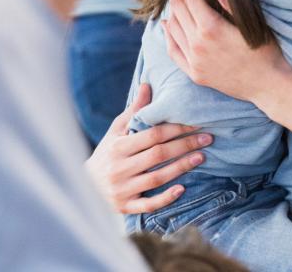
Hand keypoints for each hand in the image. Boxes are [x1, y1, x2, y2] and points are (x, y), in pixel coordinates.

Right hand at [84, 82, 212, 213]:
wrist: (84, 186)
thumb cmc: (106, 153)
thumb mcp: (116, 130)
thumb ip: (135, 110)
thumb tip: (148, 85)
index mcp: (118, 146)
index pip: (152, 135)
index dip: (176, 128)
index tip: (196, 123)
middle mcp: (120, 168)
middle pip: (158, 155)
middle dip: (184, 145)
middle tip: (207, 138)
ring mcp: (123, 189)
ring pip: (157, 178)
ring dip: (181, 167)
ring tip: (201, 157)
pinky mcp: (125, 207)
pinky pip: (148, 204)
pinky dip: (166, 198)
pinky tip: (182, 189)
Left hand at [163, 0, 291, 103]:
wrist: (267, 85)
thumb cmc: (265, 50)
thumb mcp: (251, 23)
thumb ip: (230, 4)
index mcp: (211, 28)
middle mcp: (197, 44)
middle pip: (179, 12)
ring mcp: (194, 61)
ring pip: (173, 30)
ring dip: (171, 12)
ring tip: (174, 1)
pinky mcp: (194, 74)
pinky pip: (174, 51)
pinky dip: (168, 36)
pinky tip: (166, 26)